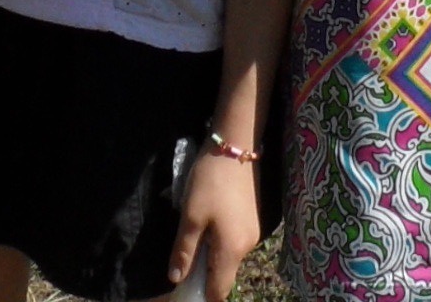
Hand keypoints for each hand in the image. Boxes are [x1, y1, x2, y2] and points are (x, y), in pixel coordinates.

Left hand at [169, 148, 261, 301]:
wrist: (235, 144)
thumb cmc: (210, 181)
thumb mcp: (190, 216)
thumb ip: (184, 251)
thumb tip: (177, 279)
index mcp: (232, 250)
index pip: (219, 291)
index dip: (201, 295)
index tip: (184, 288)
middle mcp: (248, 246)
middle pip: (224, 275)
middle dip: (205, 274)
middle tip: (185, 259)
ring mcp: (253, 231)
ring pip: (229, 257)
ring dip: (212, 255)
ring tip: (195, 234)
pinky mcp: (253, 217)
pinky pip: (234, 241)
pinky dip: (220, 240)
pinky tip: (209, 221)